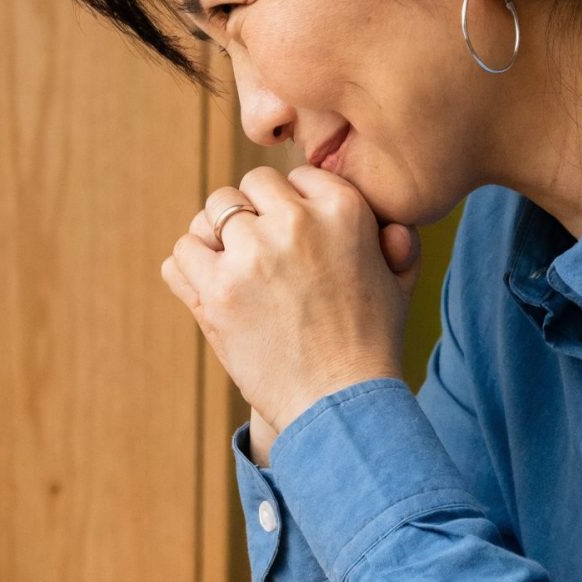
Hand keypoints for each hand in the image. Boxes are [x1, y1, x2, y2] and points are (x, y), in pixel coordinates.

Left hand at [163, 165, 423, 438]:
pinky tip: (209, 289)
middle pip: (248, 187)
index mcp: (342, 208)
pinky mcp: (216, 292)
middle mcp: (295, 222)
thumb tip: (391, 226)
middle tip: (259, 255)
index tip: (293, 239)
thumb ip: (397, 244)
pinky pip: (182, 254)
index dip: (291, 206)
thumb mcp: (399, 285)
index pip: (294, 176)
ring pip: (210, 213)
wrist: (341, 405)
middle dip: (251, 216)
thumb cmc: (371, 345)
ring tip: (232, 270)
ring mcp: (251, 255)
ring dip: (216, 238)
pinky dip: (189, 269)